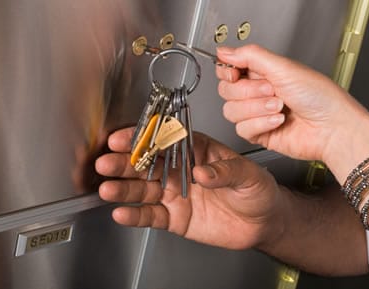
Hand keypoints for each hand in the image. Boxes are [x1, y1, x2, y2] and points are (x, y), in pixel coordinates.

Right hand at [95, 127, 288, 249]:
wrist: (263, 222)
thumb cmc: (257, 190)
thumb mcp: (248, 174)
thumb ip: (224, 171)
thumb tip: (202, 172)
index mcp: (194, 149)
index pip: (165, 140)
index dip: (143, 139)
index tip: (124, 138)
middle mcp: (179, 169)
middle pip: (146, 164)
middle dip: (124, 163)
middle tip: (106, 162)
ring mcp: (173, 194)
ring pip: (142, 190)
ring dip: (123, 189)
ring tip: (107, 189)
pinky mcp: (174, 218)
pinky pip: (150, 216)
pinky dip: (135, 215)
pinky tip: (121, 213)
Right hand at [215, 44, 368, 180]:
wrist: (332, 128)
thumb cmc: (320, 97)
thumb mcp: (284, 67)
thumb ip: (250, 56)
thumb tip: (224, 51)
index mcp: (263, 72)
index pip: (229, 70)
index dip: (228, 72)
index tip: (236, 73)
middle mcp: (259, 92)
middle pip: (227, 91)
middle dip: (250, 91)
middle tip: (272, 90)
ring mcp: (258, 114)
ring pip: (232, 111)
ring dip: (257, 108)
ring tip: (280, 106)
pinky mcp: (259, 133)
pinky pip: (242, 129)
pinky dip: (261, 124)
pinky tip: (279, 121)